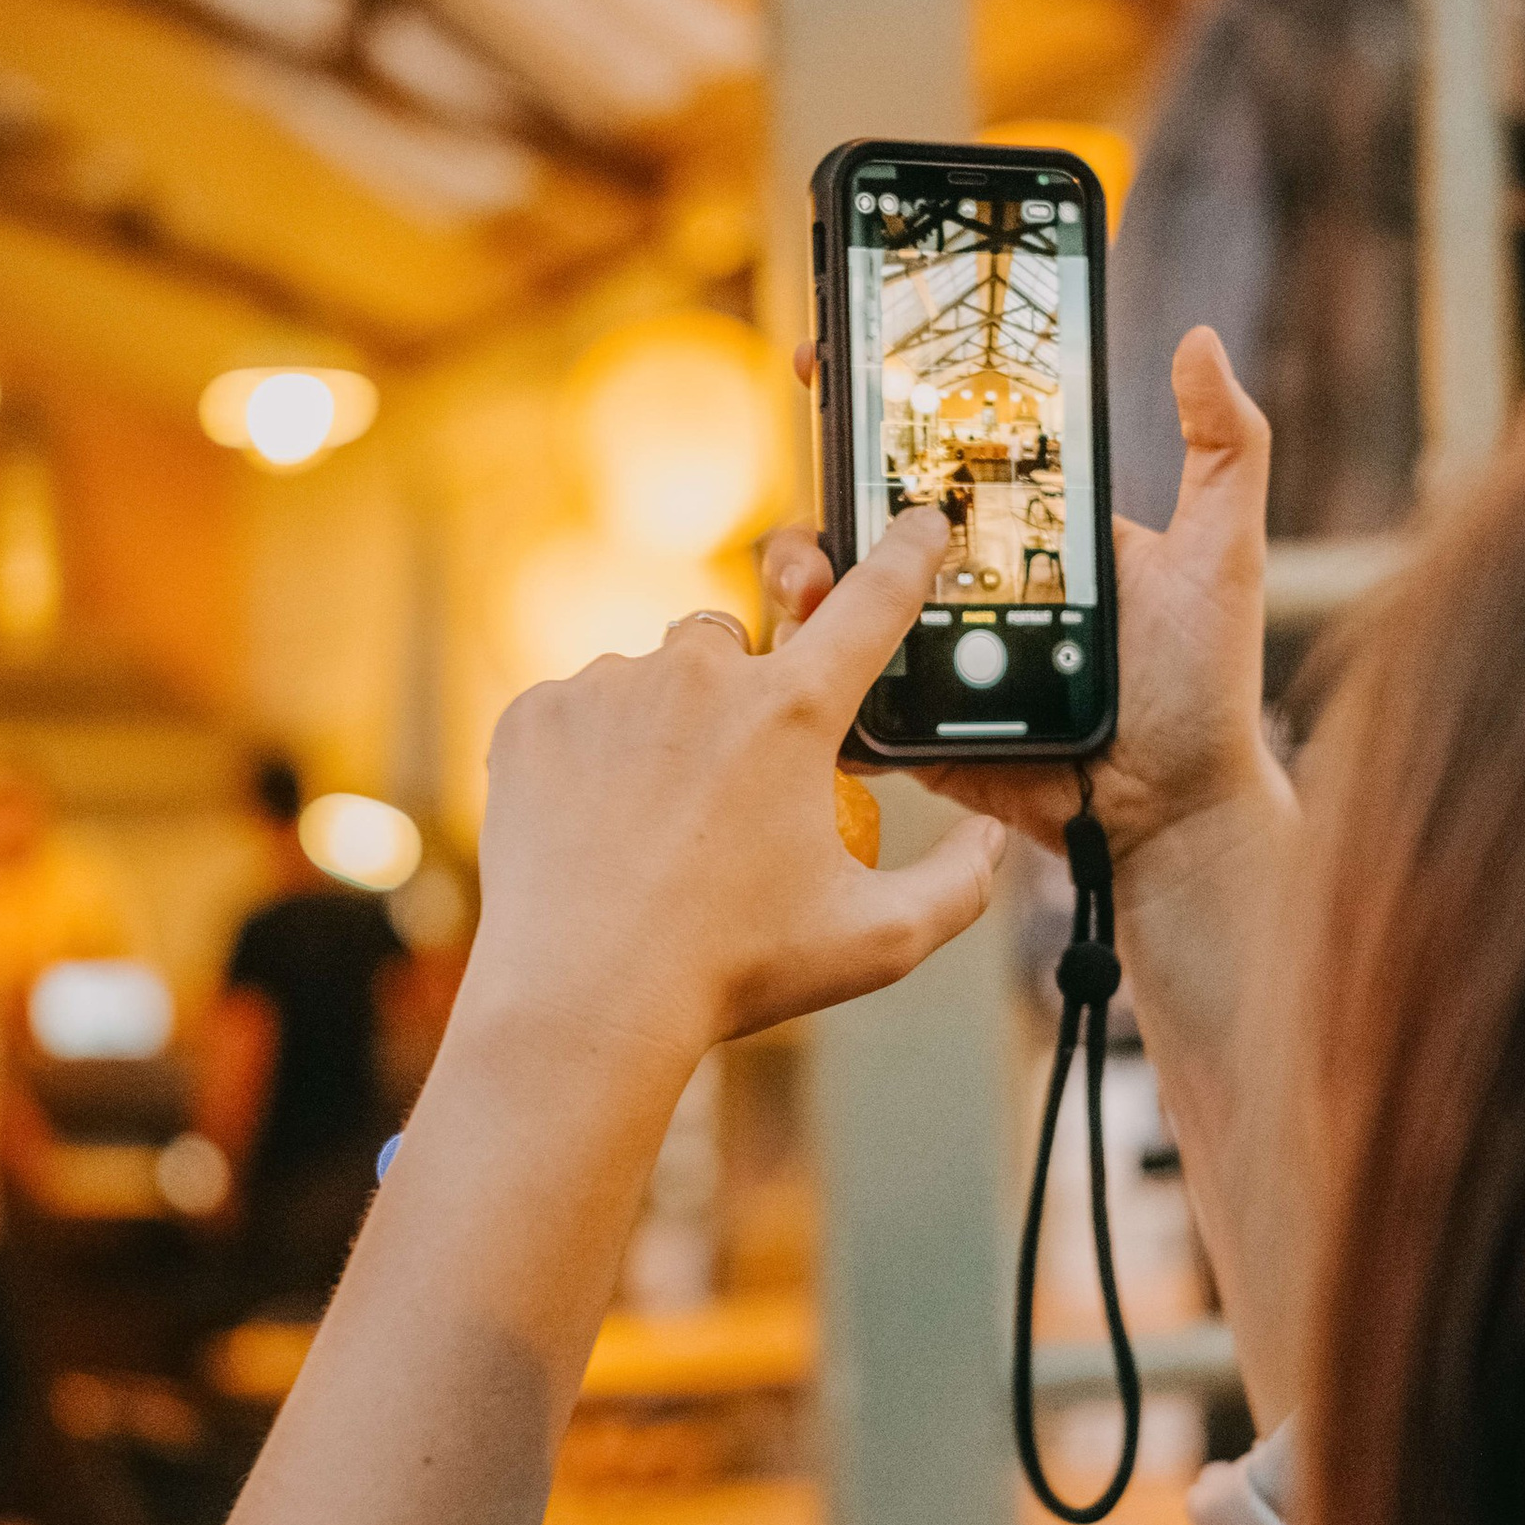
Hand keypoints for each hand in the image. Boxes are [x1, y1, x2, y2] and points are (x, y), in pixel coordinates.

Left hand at [470, 507, 1004, 1064]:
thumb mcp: (876, 942)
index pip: (872, 604)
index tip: (921, 521)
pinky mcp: (535, 717)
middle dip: (744, 698)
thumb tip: (988, 841)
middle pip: (739, 647)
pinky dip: (593, 756)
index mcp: (792, 714)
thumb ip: (958, 887)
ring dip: (666, 728)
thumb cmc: (732, 974)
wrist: (583, 1004)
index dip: (908, 555)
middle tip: (732, 795)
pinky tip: (599, 828)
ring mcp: (606, 689)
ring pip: (653, 679)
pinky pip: (579, 710)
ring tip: (656, 828)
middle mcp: (699, 676)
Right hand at [763, 323, 1276, 871]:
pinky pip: (835, 691)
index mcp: (1018, 527)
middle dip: (821, 485)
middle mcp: (959, 580)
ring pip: (832, 597)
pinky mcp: (904, 727)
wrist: (1173, 813)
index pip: (935, 447)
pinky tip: (805, 658)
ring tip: (813, 584)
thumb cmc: (1205, 685)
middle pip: (861, 513)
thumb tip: (1200, 339)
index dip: (878, 401)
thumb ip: (1223, 444)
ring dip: (800, 576)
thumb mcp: (1220, 551)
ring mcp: (924, 653)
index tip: (837, 357)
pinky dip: (805, 673)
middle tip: (825, 482)